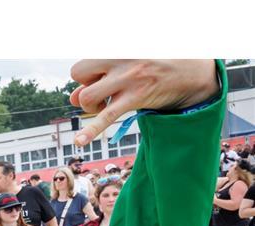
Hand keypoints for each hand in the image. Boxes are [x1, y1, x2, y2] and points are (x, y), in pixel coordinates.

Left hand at [70, 59, 217, 145]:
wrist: (189, 72)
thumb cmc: (152, 66)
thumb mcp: (126, 64)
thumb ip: (98, 77)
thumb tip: (72, 99)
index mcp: (117, 47)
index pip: (83, 64)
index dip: (88, 76)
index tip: (104, 78)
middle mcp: (120, 59)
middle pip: (78, 72)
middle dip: (84, 85)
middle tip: (103, 89)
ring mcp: (128, 78)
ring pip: (87, 97)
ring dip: (91, 105)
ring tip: (107, 103)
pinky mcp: (135, 97)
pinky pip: (107, 117)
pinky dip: (91, 130)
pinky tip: (79, 141)